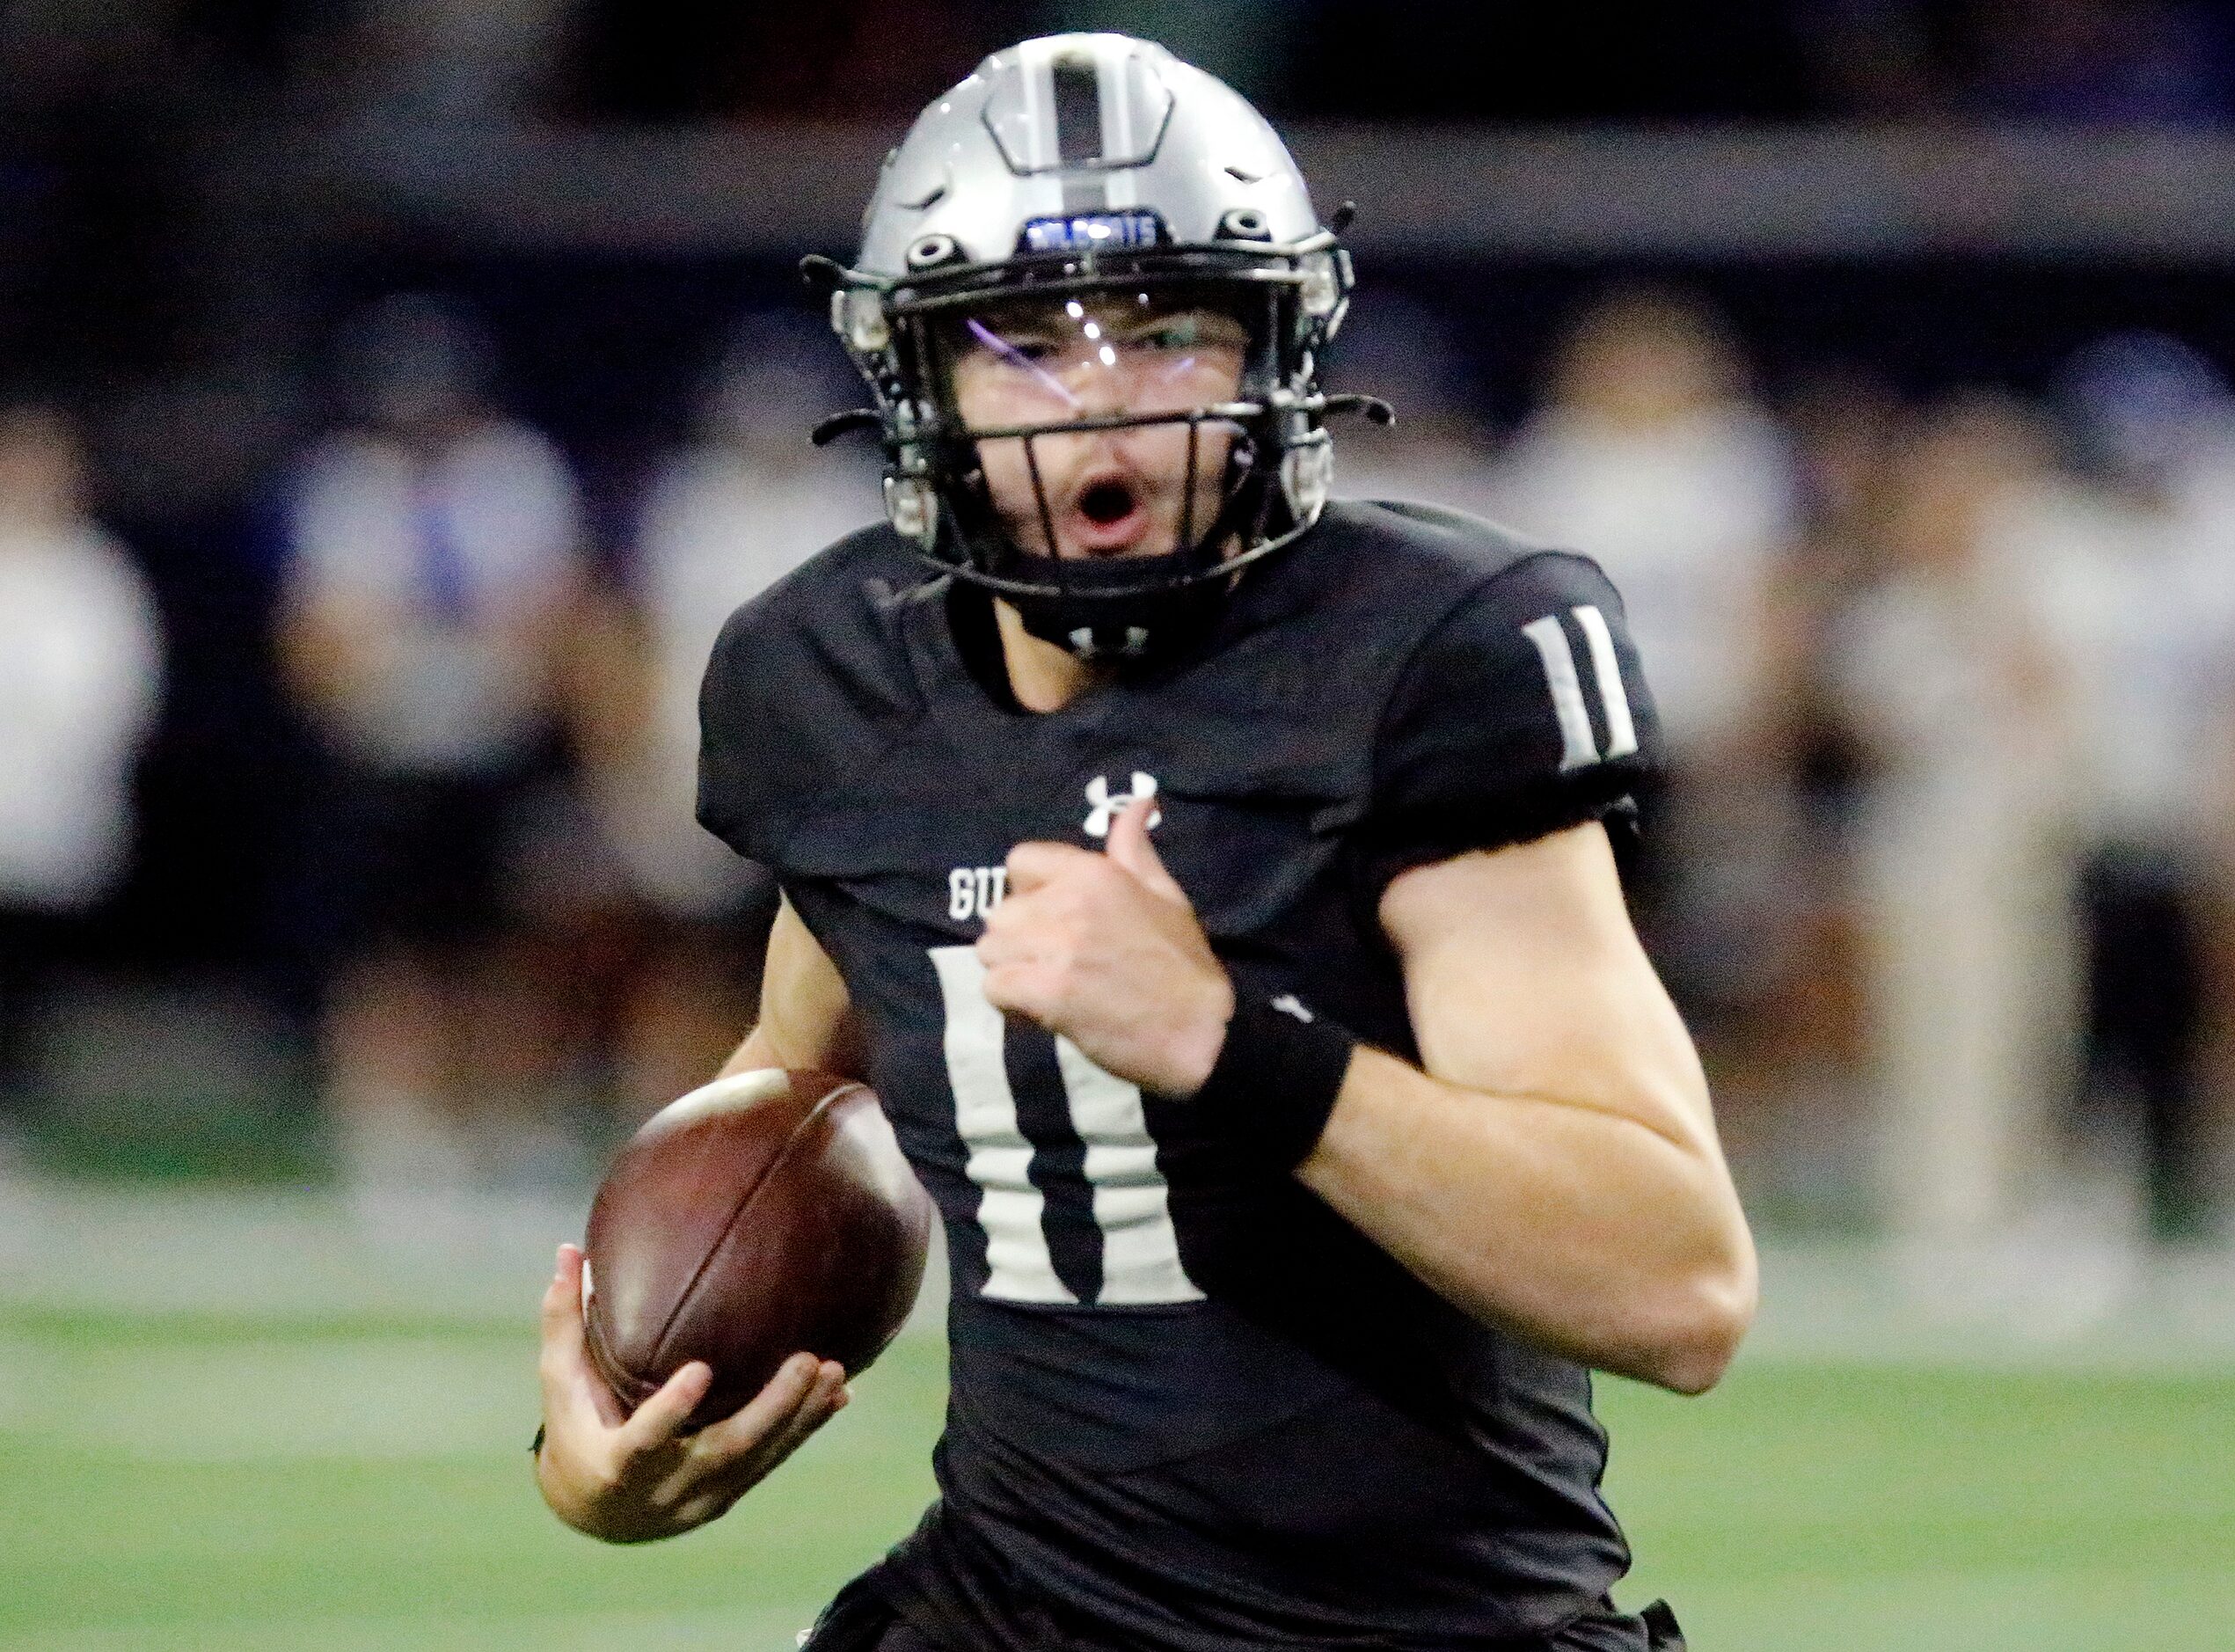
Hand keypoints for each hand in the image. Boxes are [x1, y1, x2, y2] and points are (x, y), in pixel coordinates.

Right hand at [534, 1243, 846, 1542]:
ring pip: (759, 1459)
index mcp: (617, 1464)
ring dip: (801, 1417)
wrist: (595, 1513)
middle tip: (806, 1359)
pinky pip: (771, 1463)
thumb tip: (567, 1252)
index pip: (645, 1441)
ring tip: (835, 1371)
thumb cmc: (577, 1431)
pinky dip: (804, 1430)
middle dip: (772, 1408)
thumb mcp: (561, 1385)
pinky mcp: (727, 1496)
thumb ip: (564, 1323)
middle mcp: (664, 1488)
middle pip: (725, 1452)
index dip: (672, 1412)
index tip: (701, 1370)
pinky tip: (838, 1397)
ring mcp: (701, 1498)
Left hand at [978, 796, 1232, 1095]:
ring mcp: (1055, 948)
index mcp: (1095, 874)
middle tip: (1049, 963)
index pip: (1021, 861)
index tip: (1049, 918)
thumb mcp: (1166, 895)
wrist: (1200, 1032)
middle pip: (1000, 913)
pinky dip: (1010, 1003)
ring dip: (1010, 971)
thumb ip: (1135, 850)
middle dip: (1017, 940)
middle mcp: (1068, 903)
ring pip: (990, 951)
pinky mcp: (1047, 992)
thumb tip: (1138, 802)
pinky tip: (1041, 1010)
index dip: (1027, 891)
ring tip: (1044, 987)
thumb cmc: (1184, 966)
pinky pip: (995, 988)